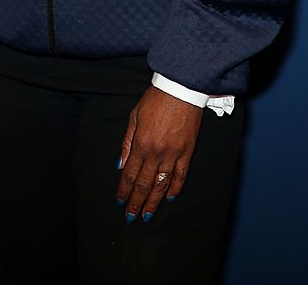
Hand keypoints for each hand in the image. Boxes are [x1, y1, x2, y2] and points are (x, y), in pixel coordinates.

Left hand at [116, 86, 202, 221]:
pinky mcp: (187, 152)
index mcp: (141, 143)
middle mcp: (156, 153)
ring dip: (153, 202)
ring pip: (162, 185)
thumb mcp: (134, 117)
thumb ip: (127, 142)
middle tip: (131, 217)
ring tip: (147, 215)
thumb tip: (120, 164)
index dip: (124, 190)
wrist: (180, 89)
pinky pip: (180, 175)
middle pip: (144, 184)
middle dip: (136, 202)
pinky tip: (169, 198)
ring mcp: (173, 154)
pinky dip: (175, 188)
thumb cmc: (155, 100)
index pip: (130, 174)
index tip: (120, 202)